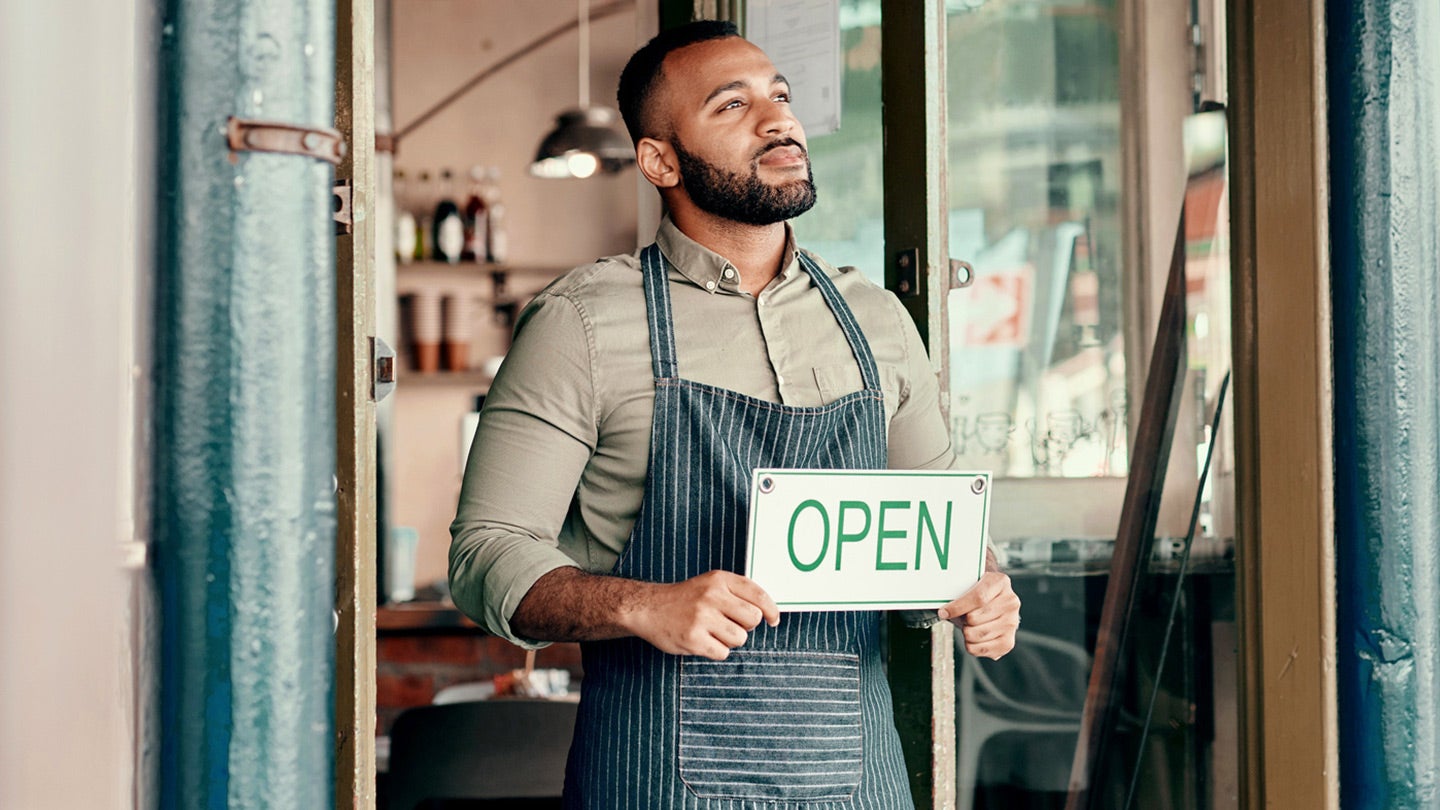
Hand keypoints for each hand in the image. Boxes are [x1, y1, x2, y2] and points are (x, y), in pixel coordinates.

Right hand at [624, 570, 780, 660]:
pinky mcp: (693, 638)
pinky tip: (703, 641)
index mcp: (719, 579)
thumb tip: (768, 613)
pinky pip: (723, 653)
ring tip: (713, 632)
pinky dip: (716, 651)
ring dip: (730, 640)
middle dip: (747, 626)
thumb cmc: (686, 598)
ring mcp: (701, 618)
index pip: (758, 595)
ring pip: (740, 639)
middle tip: (731, 625)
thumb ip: (737, 593)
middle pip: (752, 619)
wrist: (648, 608)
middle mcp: (711, 596)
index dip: (771, 610)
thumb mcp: (711, 584)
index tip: (773, 620)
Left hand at [937, 571, 1020, 659]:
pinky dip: (971, 645)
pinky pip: (981, 649)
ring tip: (969, 626)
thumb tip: (943, 610)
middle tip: (962, 617)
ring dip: (965, 632)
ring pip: (976, 635)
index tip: (943, 612)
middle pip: (974, 618)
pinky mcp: (1008, 642)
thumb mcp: (969, 585)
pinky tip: (973, 637)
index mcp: (1000, 582)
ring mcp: (1011, 623)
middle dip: (962, 620)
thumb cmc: (977, 594)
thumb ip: (957, 592)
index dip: (957, 607)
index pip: (978, 598)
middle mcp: (1010, 603)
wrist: (992, 603)